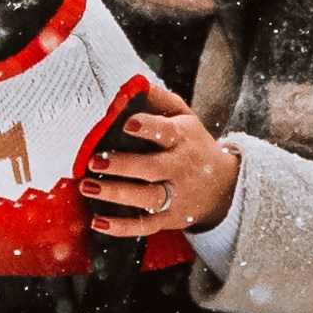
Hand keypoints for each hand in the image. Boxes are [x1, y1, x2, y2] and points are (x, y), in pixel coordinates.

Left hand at [83, 74, 239, 236]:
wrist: (223, 187)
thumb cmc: (192, 144)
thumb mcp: (184, 117)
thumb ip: (159, 100)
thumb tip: (134, 83)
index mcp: (183, 139)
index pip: (167, 132)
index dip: (148, 128)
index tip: (127, 123)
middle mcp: (180, 168)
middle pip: (152, 168)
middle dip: (122, 165)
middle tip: (94, 160)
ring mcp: (175, 196)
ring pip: (146, 198)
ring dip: (116, 194)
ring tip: (88, 186)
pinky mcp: (168, 219)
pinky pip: (144, 226)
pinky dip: (121, 228)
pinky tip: (97, 222)